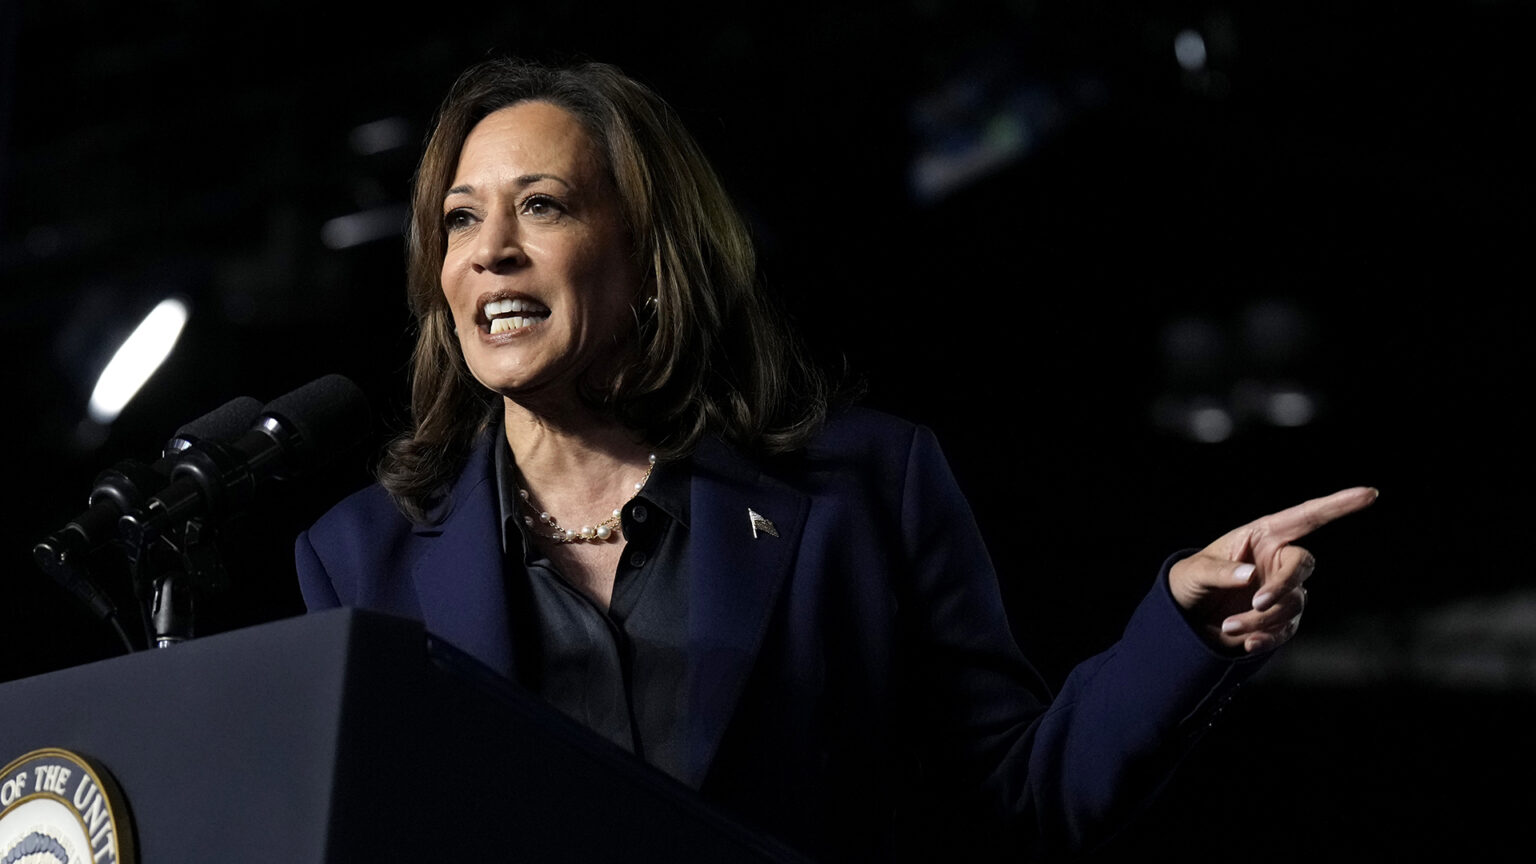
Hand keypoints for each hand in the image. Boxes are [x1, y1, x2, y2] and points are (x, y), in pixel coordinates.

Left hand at [1169, 487, 1377, 653]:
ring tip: (1228, 627)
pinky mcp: (1280, 619)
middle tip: (1257, 604)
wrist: (1186, 617)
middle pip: (1302, 566)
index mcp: (1263, 536)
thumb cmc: (1190, 581)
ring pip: (1293, 604)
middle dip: (1283, 587)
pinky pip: (1286, 629)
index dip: (1338, 505)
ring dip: (1263, 619)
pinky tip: (1247, 642)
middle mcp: (1278, 560)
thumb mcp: (1195, 571)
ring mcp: (1283, 590)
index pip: (1306, 517)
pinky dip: (1268, 637)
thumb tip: (1249, 577)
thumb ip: (1220, 572)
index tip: (1369, 493)